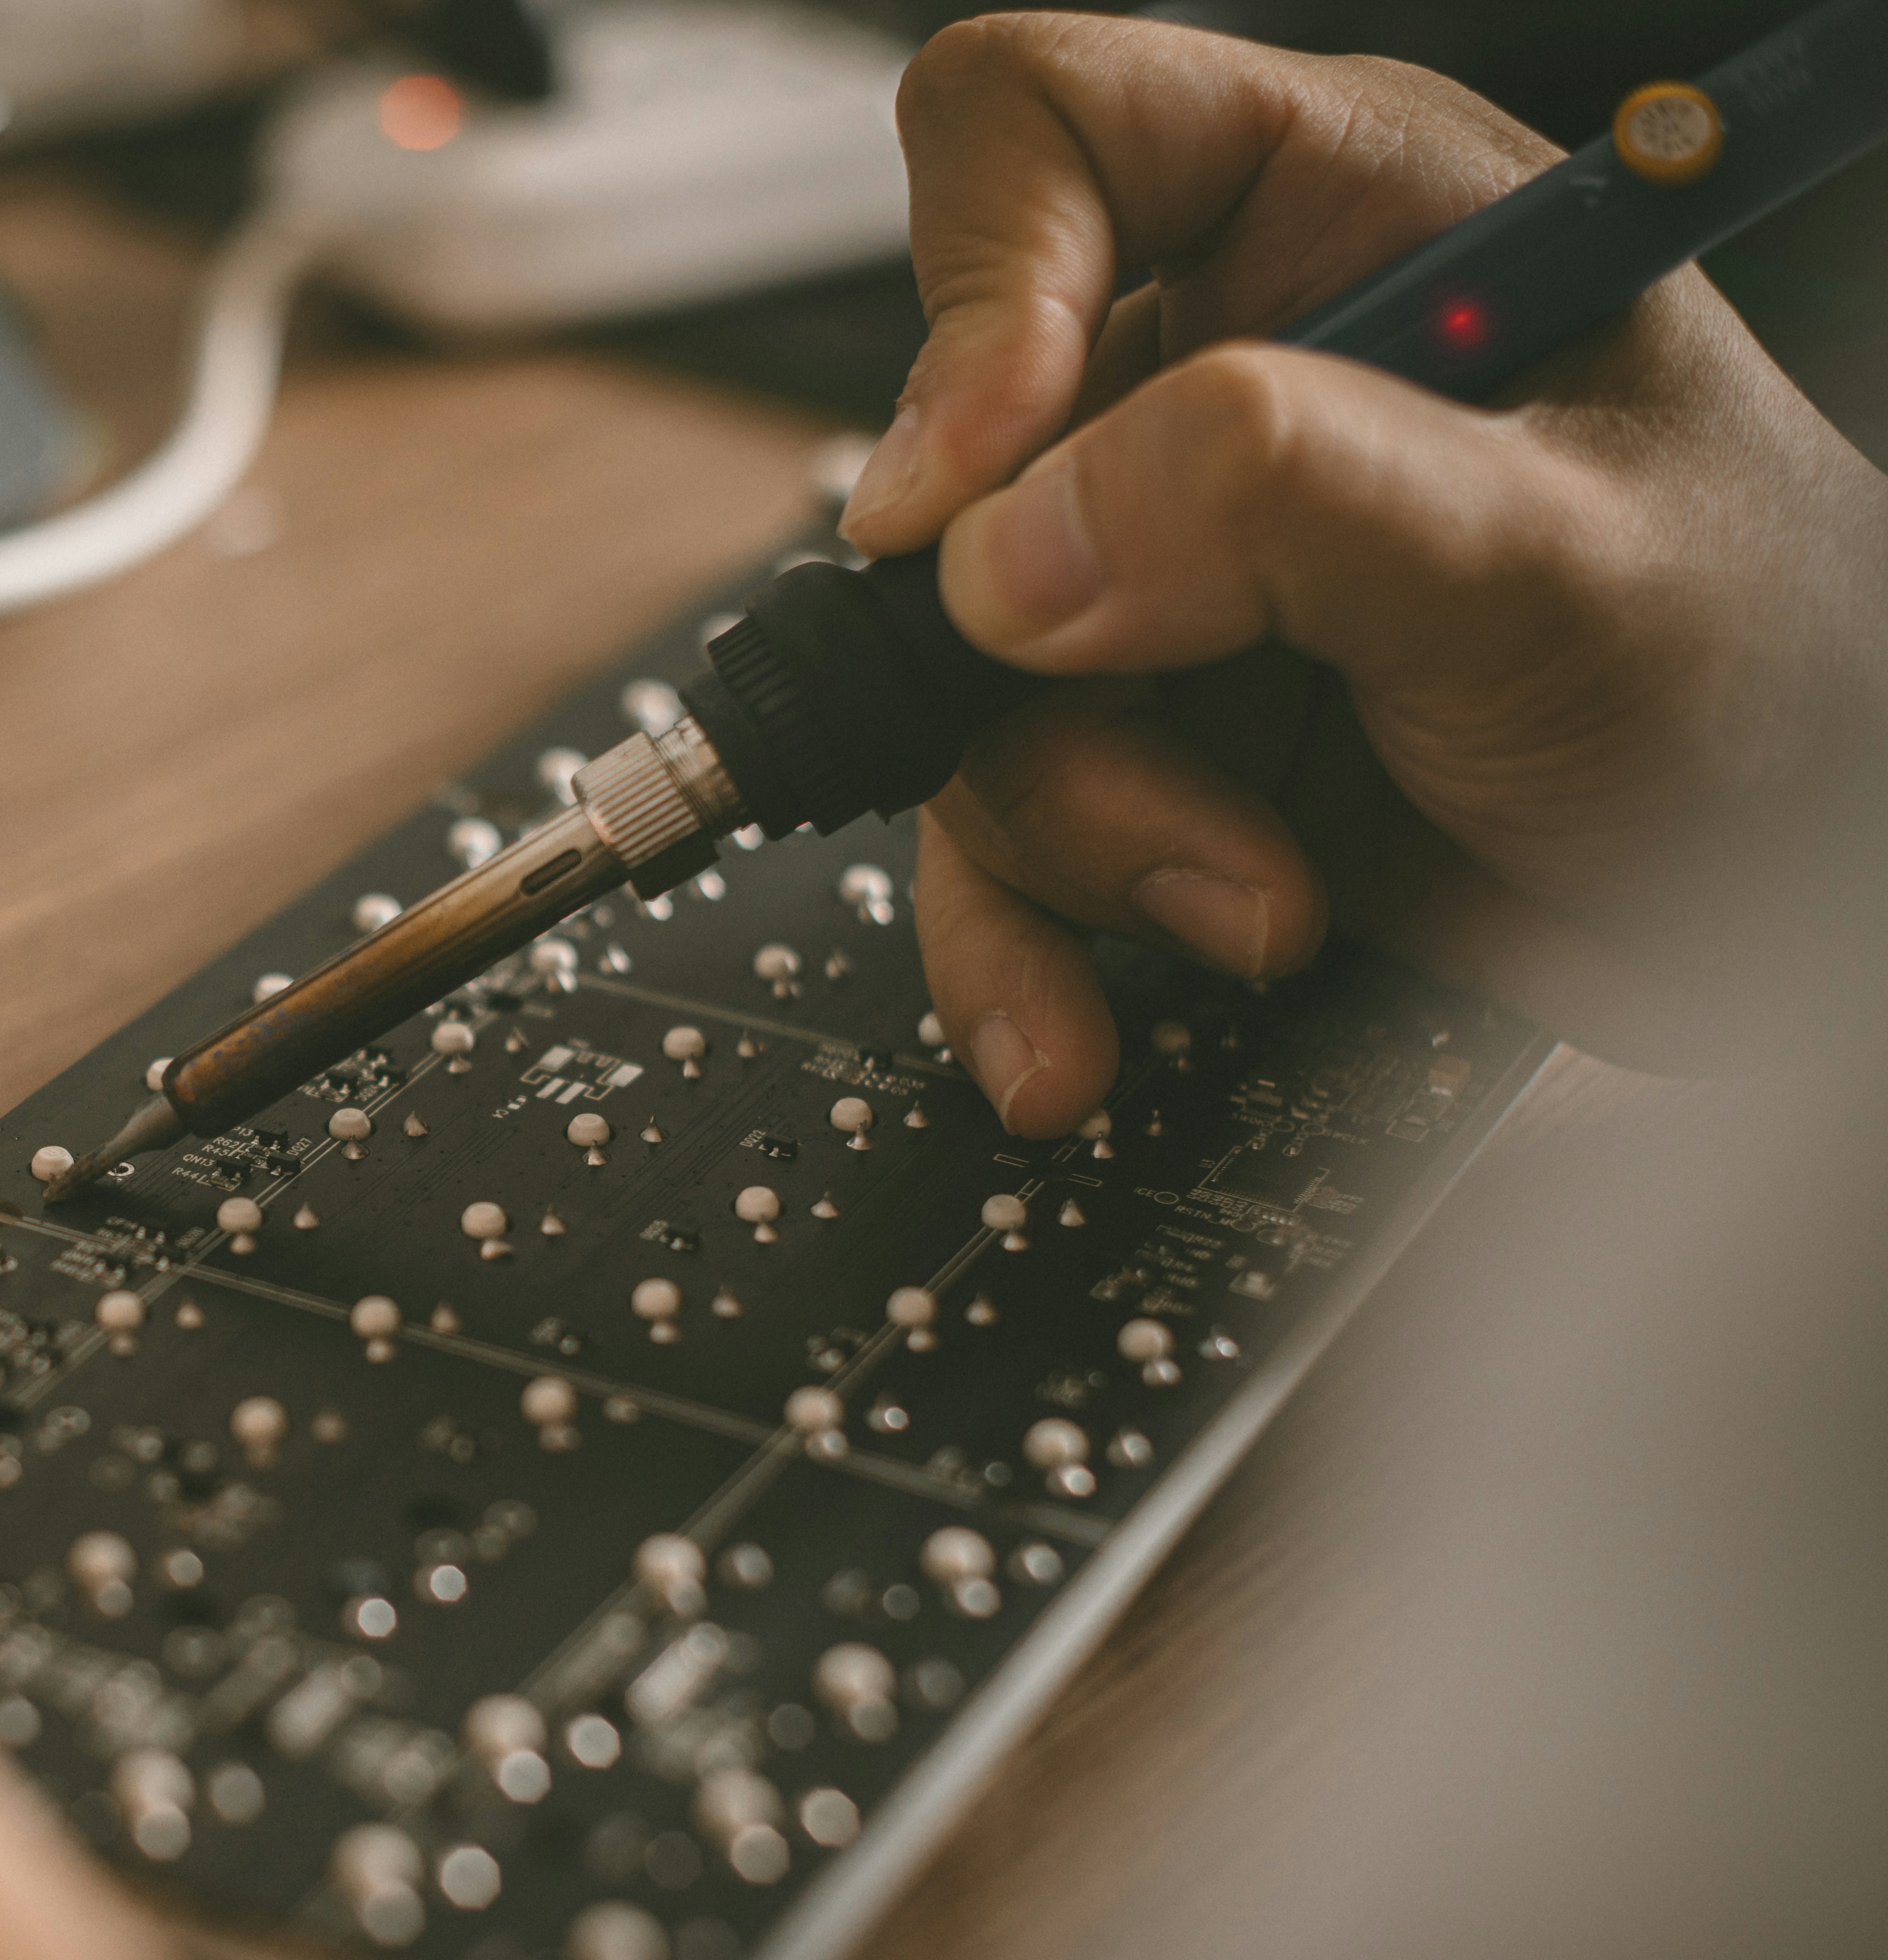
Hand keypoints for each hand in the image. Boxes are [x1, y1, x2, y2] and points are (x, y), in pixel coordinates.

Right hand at [842, 13, 1887, 1132]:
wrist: (1801, 914)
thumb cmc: (1776, 678)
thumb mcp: (1554, 557)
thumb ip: (1284, 504)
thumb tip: (1015, 548)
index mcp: (1337, 224)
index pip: (1043, 137)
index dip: (978, 294)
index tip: (982, 481)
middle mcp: (1226, 383)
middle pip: (962, 465)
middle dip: (1032, 655)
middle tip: (1156, 752)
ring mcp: (1175, 577)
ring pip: (960, 677)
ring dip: (1073, 827)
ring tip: (1246, 896)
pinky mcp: (1157, 742)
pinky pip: (989, 829)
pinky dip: (1015, 938)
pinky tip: (1076, 1019)